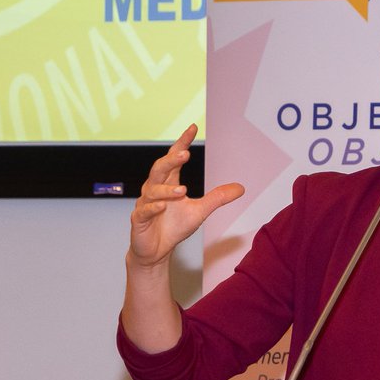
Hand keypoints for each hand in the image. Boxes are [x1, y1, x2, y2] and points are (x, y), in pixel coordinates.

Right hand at [129, 125, 244, 268]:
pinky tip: (163, 206)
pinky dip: (153, 207)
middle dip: (171, 160)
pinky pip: (144, 210)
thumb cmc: (174, 227)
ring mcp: (145, 203)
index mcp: (168, 183)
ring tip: (182, 191)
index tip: (193, 128)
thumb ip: (217, 198)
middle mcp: (154, 189)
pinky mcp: (138, 219)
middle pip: (160, 168)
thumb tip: (240, 188)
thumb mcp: (200, 211)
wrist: (156, 251)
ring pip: (152, 190)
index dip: (182, 143)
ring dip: (166, 190)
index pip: (174, 158)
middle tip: (184, 154)